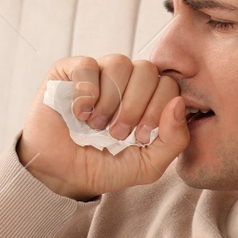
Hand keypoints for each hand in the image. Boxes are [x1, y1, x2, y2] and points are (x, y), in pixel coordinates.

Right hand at [18, 54, 192, 200]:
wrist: (59, 175)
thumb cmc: (102, 168)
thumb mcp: (146, 166)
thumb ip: (173, 141)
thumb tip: (179, 103)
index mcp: (147, 99)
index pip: (168, 85)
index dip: (158, 110)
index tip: (139, 138)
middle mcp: (125, 82)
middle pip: (148, 69)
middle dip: (134, 107)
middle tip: (116, 133)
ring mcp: (98, 73)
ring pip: (119, 62)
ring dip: (110, 100)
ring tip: (96, 125)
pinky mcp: (68, 70)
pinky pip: (87, 64)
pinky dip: (86, 93)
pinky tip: (78, 113)